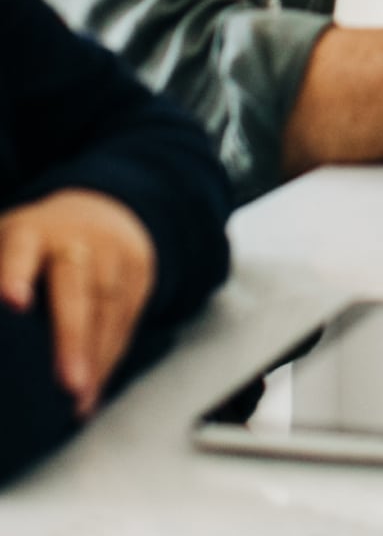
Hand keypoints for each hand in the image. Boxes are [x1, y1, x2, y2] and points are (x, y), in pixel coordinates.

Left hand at [0, 189, 156, 416]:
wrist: (99, 213)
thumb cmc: (31, 250)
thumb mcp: (4, 252)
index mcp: (28, 235)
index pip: (20, 251)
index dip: (15, 275)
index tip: (13, 302)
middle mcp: (73, 239)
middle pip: (73, 286)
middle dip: (71, 336)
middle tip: (66, 384)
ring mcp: (112, 251)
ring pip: (107, 306)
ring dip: (95, 358)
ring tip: (78, 401)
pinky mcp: (138, 268)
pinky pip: (127, 319)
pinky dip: (110, 357)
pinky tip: (94, 389)